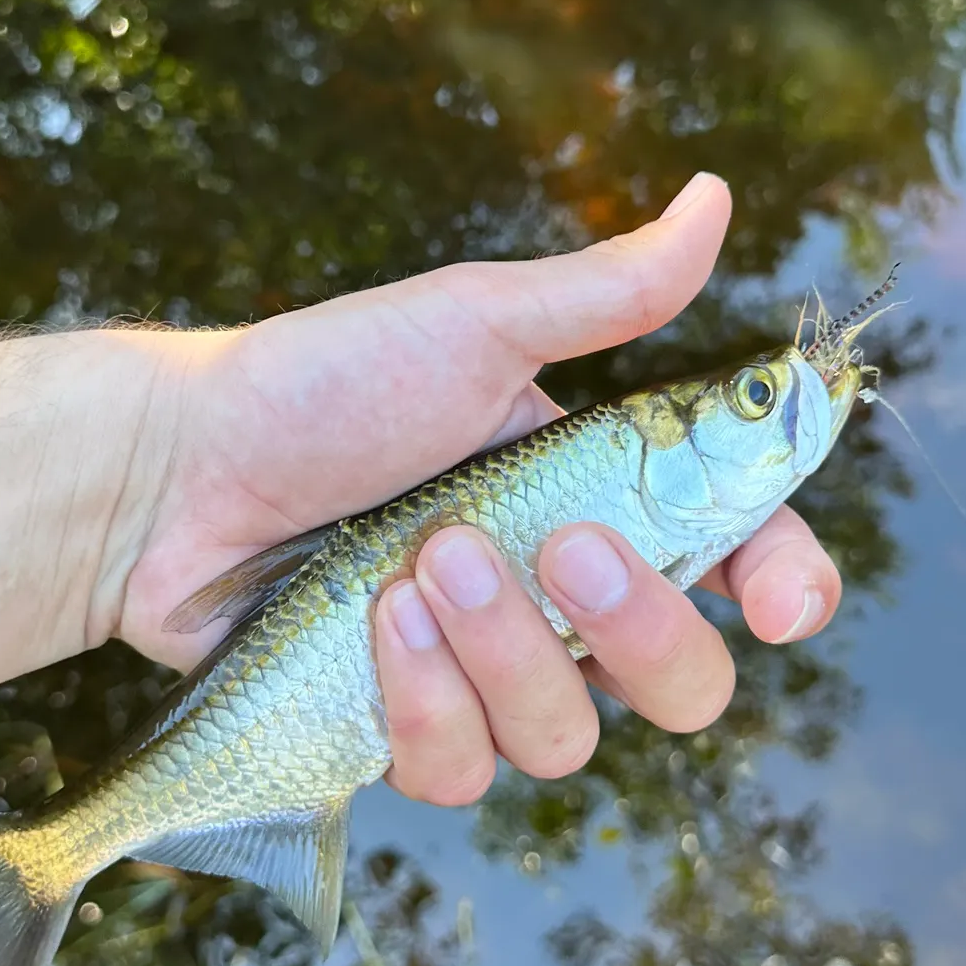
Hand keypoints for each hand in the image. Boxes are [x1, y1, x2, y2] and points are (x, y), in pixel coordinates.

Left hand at [112, 173, 842, 806]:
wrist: (180, 470)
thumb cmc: (327, 384)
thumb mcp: (472, 325)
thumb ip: (608, 290)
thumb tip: (716, 195)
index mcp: (598, 502)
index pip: (739, 563)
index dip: (785, 587)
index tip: (779, 599)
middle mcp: (559, 604)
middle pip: (683, 684)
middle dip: (637, 626)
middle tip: (558, 547)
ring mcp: (484, 676)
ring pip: (568, 736)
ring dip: (504, 649)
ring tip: (417, 561)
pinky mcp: (406, 731)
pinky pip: (463, 770)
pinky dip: (426, 700)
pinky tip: (373, 625)